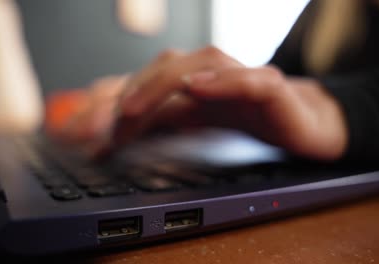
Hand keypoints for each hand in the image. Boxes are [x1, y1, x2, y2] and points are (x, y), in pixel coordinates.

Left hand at [47, 46, 347, 160]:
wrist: (303, 122)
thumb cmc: (248, 118)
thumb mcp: (191, 127)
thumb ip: (152, 129)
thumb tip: (103, 145)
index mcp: (190, 82)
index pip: (144, 82)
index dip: (106, 100)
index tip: (74, 129)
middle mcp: (211, 73)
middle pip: (165, 68)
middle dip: (127, 93)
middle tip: (95, 127)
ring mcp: (240, 77)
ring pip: (201, 64)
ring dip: (162, 83)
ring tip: (130, 108)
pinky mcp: (272, 88)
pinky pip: (249, 80)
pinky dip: (225, 81)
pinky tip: (198, 87)